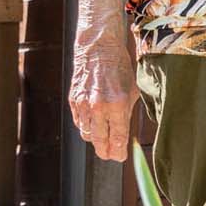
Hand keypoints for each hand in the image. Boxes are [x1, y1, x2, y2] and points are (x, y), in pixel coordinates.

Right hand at [69, 33, 138, 161]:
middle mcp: (99, 107)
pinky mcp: (74, 101)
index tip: (120, 158)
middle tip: (110, 156)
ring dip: (95, 141)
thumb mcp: (132, 90)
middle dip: (106, 152)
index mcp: (117, 104)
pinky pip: (79, 123)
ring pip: (87, 134)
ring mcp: (84, 104)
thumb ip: (127, 113)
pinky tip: (94, 127)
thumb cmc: (120, 67)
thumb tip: (125, 135)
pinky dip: (86, 127)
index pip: (117, 138)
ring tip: (103, 142)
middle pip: (99, 141)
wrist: (98, 47)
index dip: (118, 152)